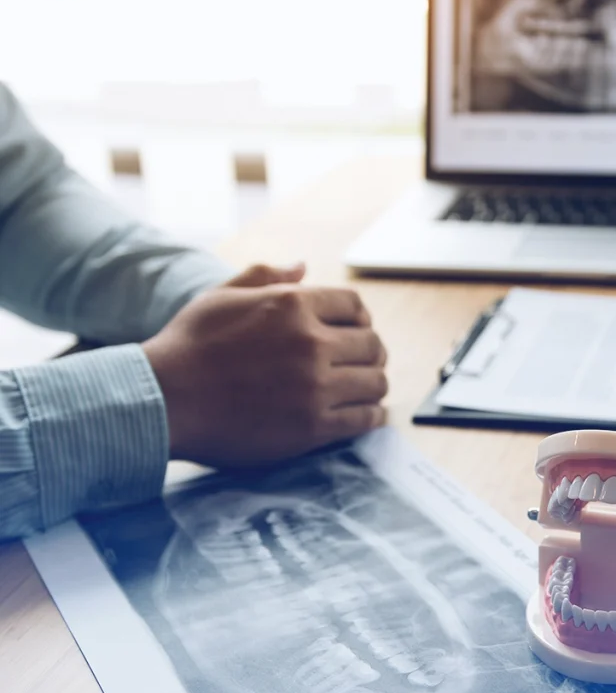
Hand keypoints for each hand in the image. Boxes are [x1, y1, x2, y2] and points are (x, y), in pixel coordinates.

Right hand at [143, 263, 387, 465]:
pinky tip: (367, 415)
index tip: (357, 329)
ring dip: (374, 383)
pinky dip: (372, 415)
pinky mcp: (312, 426)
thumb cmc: (187, 346)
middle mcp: (311, 342)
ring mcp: (315, 386)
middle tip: (365, 362)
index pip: (354, 305)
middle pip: (372, 344)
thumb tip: (302, 265)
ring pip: (375, 381)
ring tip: (366, 388)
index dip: (360, 317)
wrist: (163, 401)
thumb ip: (265, 277)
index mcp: (293, 305)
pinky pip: (364, 418)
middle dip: (371, 351)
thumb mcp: (222, 296)